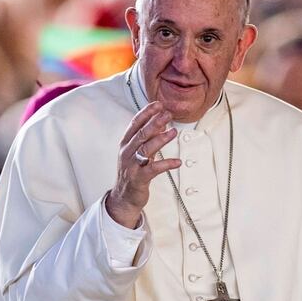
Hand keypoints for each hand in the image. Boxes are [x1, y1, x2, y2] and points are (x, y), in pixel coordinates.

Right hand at [106, 101, 181, 227]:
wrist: (124, 196)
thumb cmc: (132, 171)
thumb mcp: (137, 151)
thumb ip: (147, 137)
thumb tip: (161, 121)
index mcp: (126, 143)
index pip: (135, 124)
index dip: (146, 113)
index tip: (158, 104)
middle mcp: (127, 152)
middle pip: (141, 134)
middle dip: (155, 122)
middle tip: (167, 114)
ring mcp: (132, 165)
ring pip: (146, 149)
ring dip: (161, 139)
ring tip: (173, 132)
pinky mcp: (139, 178)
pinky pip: (154, 169)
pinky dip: (166, 164)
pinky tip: (177, 162)